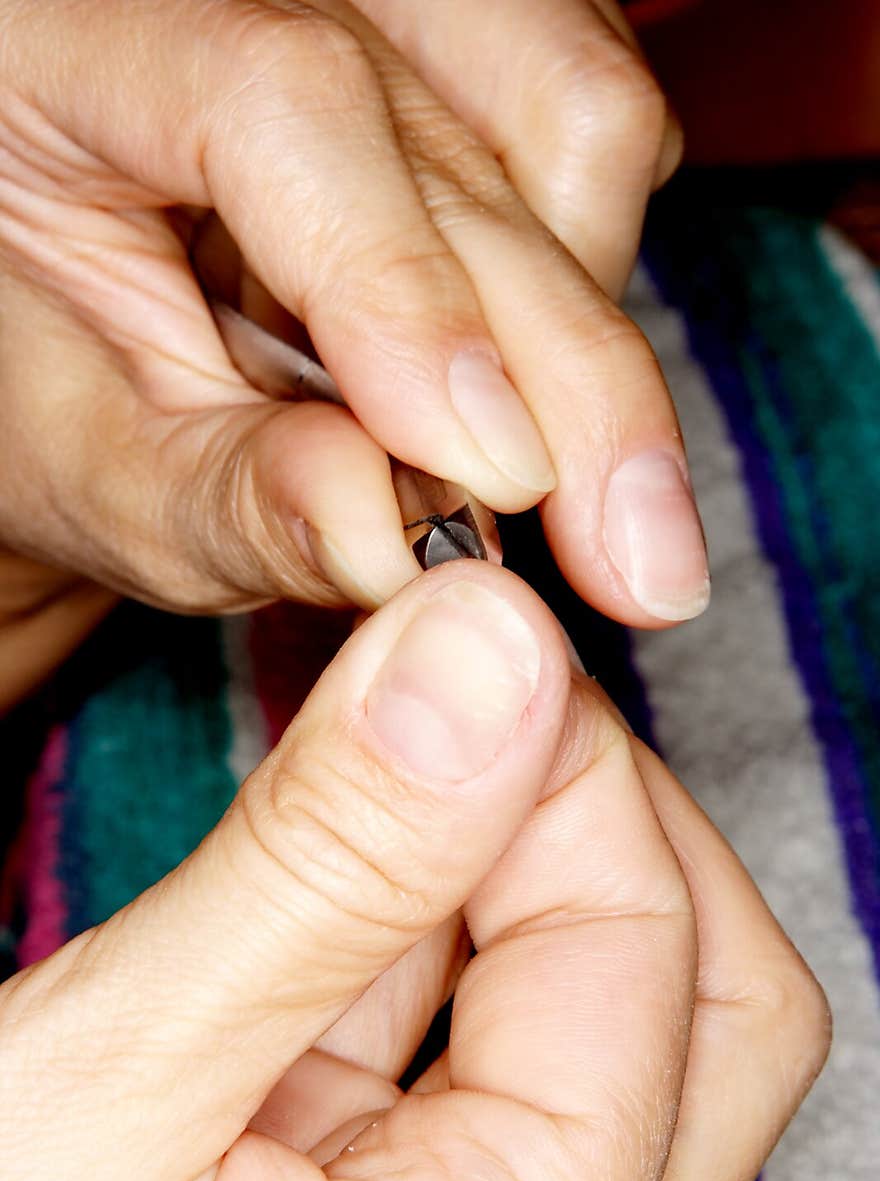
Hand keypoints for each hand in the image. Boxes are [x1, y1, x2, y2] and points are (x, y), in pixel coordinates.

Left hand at [0, 0, 706, 709]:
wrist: (80, 338)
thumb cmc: (56, 399)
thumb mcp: (97, 475)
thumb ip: (225, 502)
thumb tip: (392, 543)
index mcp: (76, 47)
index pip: (282, 106)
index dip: (407, 296)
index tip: (496, 481)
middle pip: (466, 135)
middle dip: (576, 379)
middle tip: (639, 569)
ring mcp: (371, 7)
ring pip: (571, 112)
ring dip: (588, 329)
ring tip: (540, 480)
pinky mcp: (461, 52)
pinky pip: (591, 135)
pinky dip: (589, 282)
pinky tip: (521, 387)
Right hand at [0, 564, 826, 1180]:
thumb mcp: (110, 1077)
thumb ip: (321, 870)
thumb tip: (488, 655)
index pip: (649, 940)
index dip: (560, 751)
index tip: (449, 636)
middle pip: (702, 996)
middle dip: (591, 813)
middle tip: (448, 705)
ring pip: (607, 1009)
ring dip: (510, 859)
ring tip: (373, 766)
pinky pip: (485, 1044)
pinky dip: (433, 927)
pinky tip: (340, 867)